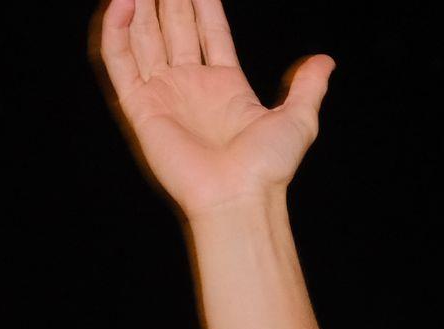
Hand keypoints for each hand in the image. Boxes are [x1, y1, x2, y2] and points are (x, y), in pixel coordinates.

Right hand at [97, 0, 333, 219]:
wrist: (239, 195)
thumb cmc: (268, 166)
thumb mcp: (298, 120)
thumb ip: (308, 87)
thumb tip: (326, 62)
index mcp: (225, 85)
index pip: (209, 32)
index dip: (202, 3)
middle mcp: (191, 86)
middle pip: (174, 29)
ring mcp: (164, 94)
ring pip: (144, 37)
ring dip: (140, 7)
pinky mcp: (140, 106)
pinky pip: (120, 60)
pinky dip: (116, 30)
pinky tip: (122, 2)